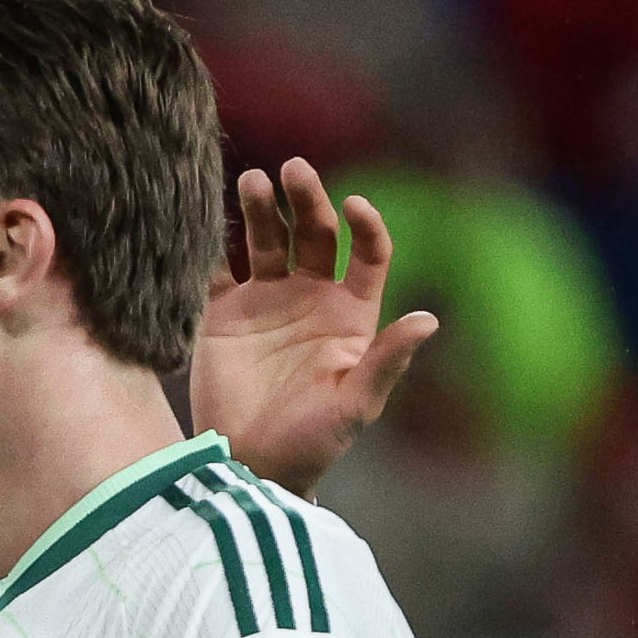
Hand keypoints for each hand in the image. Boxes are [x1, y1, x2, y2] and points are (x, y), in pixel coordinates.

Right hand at [189, 160, 442, 499]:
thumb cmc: (310, 445)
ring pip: (266, 238)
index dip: (364, 226)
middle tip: (293, 171)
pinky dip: (212, 241)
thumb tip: (429, 319)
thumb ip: (387, 362)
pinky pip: (218, 267)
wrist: (248, 467)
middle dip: (306, 199)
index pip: (367, 253)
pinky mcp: (222, 313)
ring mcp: (265, 301)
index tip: (353, 205)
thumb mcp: (354, 407)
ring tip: (252, 182)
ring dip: (260, 208)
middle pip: (313, 232)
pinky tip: (208, 216)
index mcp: (350, 313)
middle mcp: (310, 297)